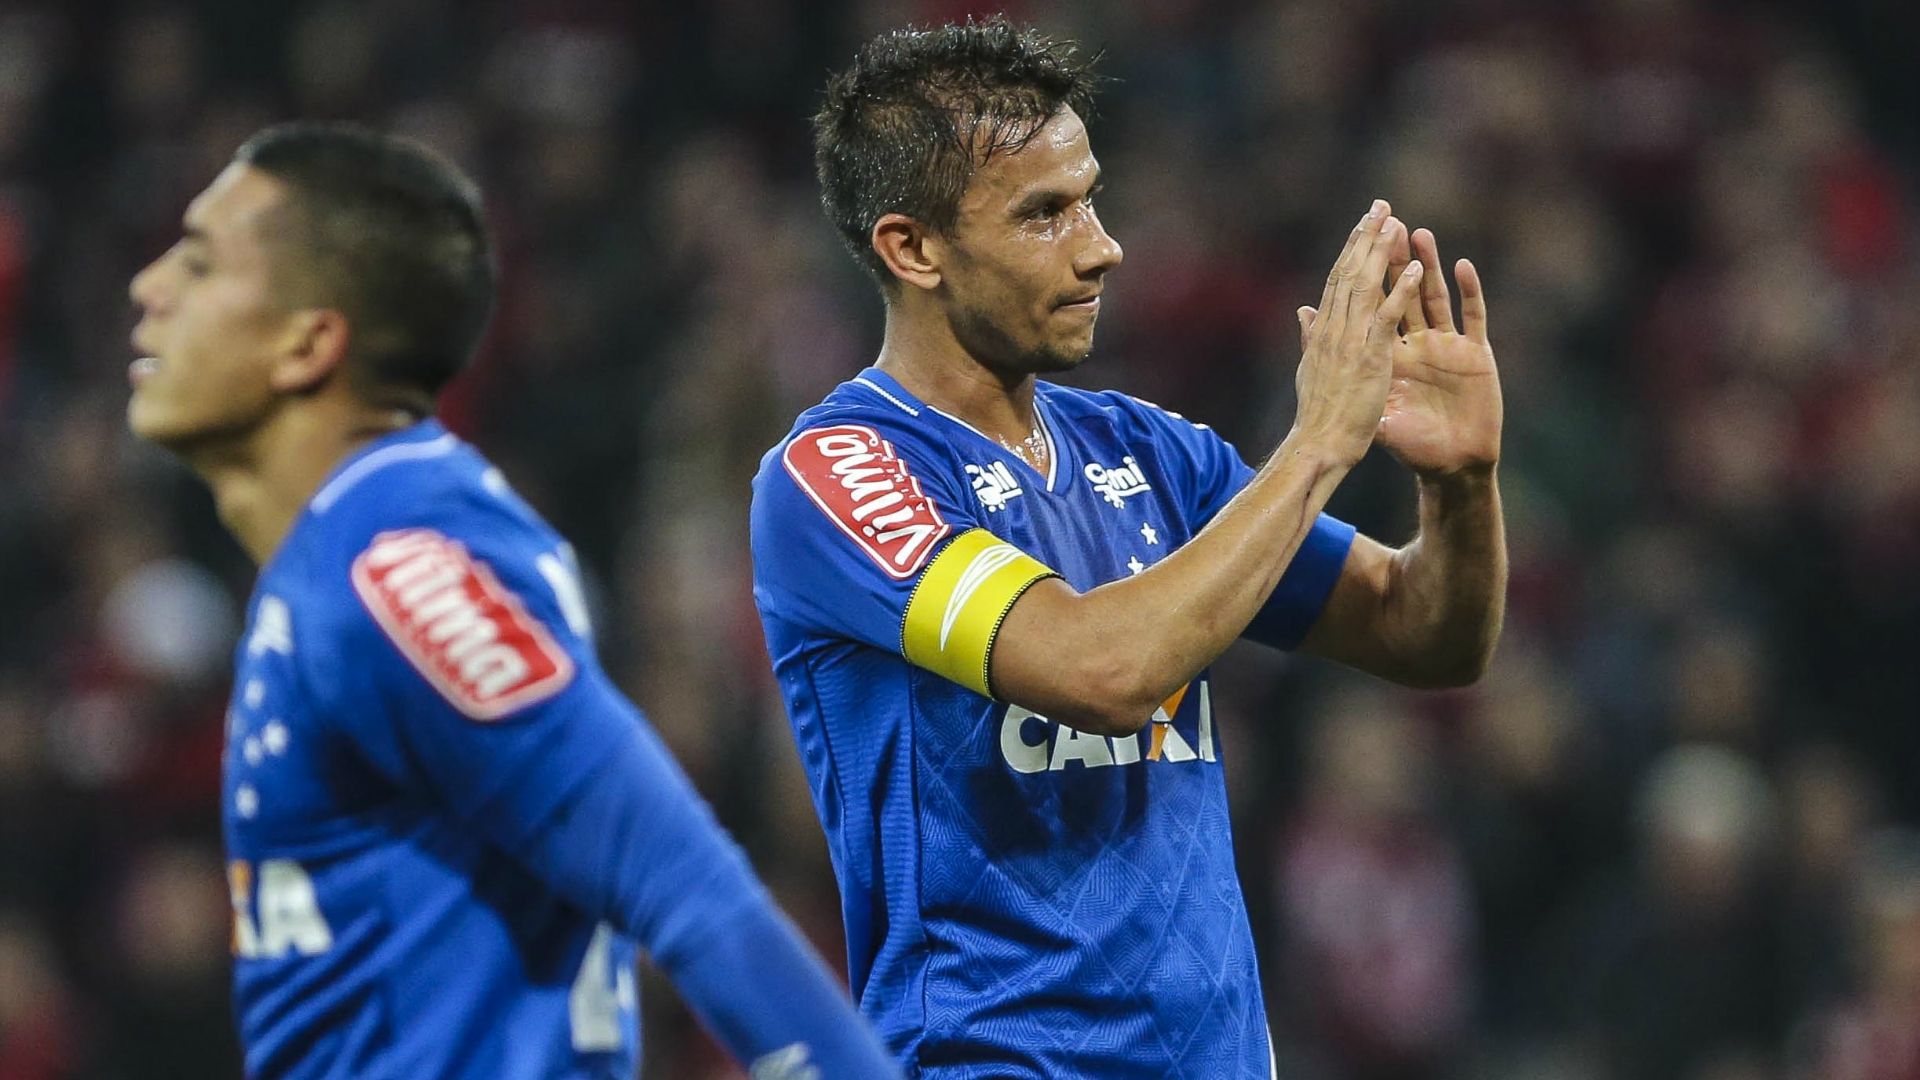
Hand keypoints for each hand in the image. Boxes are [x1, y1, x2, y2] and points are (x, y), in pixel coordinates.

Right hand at [1290, 200, 1423, 465]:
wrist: (1319, 444)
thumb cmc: (1318, 414)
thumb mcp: (1311, 369)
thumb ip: (1311, 337)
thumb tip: (1303, 312)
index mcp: (1323, 331)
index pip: (1337, 281)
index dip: (1350, 249)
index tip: (1363, 224)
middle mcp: (1335, 329)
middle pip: (1350, 273)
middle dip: (1366, 237)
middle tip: (1381, 206)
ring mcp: (1352, 341)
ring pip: (1366, 287)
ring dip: (1381, 253)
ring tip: (1396, 223)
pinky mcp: (1371, 357)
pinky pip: (1388, 318)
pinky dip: (1401, 293)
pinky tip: (1415, 270)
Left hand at [1297, 226, 1500, 477]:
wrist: (1449, 466)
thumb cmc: (1411, 445)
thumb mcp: (1373, 409)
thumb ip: (1346, 375)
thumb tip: (1313, 342)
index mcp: (1390, 353)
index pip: (1374, 308)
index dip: (1366, 277)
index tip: (1355, 244)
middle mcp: (1418, 343)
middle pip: (1403, 293)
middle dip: (1395, 259)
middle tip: (1387, 222)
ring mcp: (1447, 347)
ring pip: (1435, 297)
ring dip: (1428, 265)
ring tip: (1418, 234)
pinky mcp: (1475, 355)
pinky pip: (1473, 317)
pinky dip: (1469, 292)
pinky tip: (1463, 267)